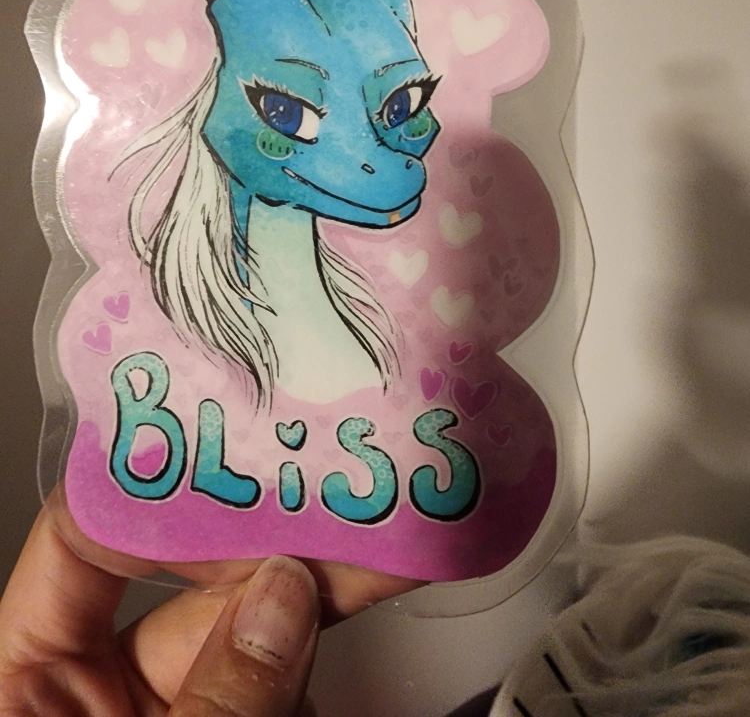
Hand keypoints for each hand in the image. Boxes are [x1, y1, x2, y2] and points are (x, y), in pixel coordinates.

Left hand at [0, 496, 421, 714]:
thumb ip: (211, 704)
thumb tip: (279, 594)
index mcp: (23, 691)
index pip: (79, 549)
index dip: (142, 485)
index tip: (217, 436)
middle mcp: (97, 698)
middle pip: (184, 581)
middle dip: (264, 530)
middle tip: (328, 478)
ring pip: (254, 623)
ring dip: (317, 574)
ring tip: (375, 519)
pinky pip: (286, 672)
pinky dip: (331, 632)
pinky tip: (375, 584)